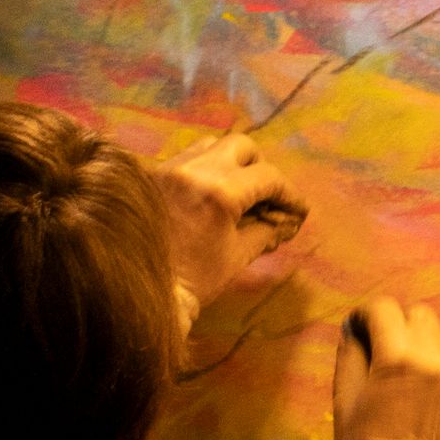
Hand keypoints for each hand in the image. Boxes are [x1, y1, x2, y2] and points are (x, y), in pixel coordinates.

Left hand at [152, 132, 306, 325]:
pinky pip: (186, 161)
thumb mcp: (239, 255)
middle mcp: (193, 169)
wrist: (141, 293)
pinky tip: (208, 199)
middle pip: (241, 146)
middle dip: (260, 168)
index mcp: (219, 190)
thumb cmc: (196, 280)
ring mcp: (169, 169)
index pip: (267, 176)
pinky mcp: (152, 176)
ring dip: (231, 165)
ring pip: (211, 147)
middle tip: (266, 196)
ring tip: (236, 195)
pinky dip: (204, 172)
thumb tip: (285, 219)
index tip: (298, 209)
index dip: (289, 193)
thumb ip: (266, 229)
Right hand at [332, 298, 439, 439]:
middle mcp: (434, 365)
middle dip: (399, 323)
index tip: (360, 327)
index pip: (386, 308)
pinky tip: (424, 401)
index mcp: (397, 361)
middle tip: (384, 347)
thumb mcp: (344, 401)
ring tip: (409, 369)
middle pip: (422, 315)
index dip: (367, 313)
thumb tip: (355, 330)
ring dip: (425, 343)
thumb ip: (349, 356)